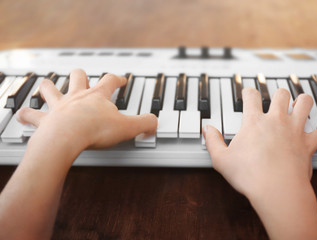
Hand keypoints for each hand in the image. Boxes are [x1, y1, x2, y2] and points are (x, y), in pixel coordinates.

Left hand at [16, 69, 156, 150]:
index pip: (110, 80)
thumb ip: (145, 123)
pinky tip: (24, 114)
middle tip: (81, 76)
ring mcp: (59, 106)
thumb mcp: (127, 127)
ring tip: (47, 86)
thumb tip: (154, 123)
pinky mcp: (45, 119)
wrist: (67, 137)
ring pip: (50, 88)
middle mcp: (77, 96)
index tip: (120, 80)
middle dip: (80, 75)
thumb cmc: (94, 129)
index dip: (117, 79)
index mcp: (97, 96)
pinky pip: (31, 114)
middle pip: (78, 76)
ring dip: (49, 86)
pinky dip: (27, 114)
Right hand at [204, 88, 316, 238]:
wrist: (276, 189)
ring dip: (302, 101)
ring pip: (304, 103)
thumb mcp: (221, 159)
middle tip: (276, 98)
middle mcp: (276, 121)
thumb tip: (207, 129)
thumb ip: (213, 141)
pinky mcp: (308, 143)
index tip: (248, 93)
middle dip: (278, 94)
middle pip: (281, 94)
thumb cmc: (249, 175)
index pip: (251, 96)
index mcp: (254, 122)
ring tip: (299, 103)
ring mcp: (294, 130)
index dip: (248, 92)